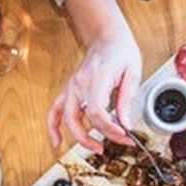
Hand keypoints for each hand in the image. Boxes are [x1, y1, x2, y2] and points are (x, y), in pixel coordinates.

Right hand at [48, 33, 141, 152]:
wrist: (107, 38)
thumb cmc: (120, 52)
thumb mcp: (133, 73)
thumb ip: (127, 100)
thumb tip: (125, 124)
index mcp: (97, 77)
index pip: (97, 111)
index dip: (110, 128)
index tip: (124, 134)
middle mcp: (79, 83)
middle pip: (80, 118)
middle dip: (97, 136)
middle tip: (115, 143)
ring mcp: (71, 87)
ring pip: (65, 118)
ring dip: (79, 137)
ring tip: (96, 148)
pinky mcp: (69, 90)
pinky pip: (53, 110)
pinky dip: (52, 127)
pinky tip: (57, 141)